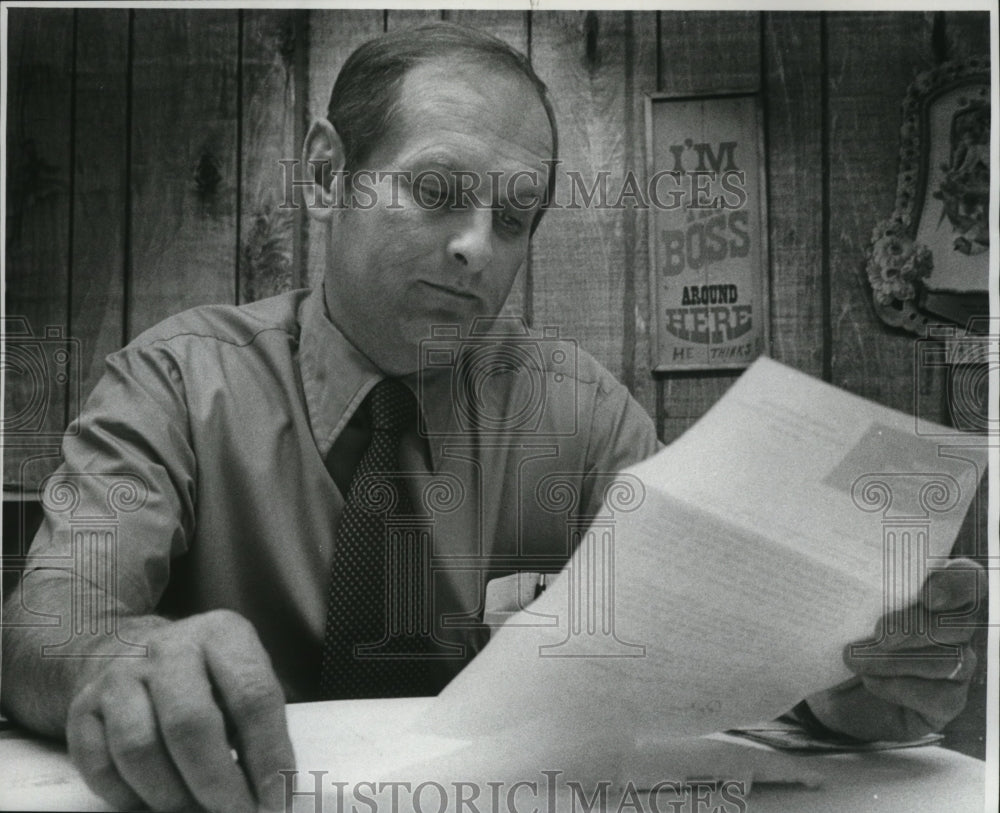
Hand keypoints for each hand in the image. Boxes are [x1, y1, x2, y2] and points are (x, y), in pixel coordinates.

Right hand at [66, 610, 294, 811]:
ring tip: (195, 808)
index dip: (268, 755)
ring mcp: (120, 675)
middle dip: (217, 782)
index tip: (276, 799)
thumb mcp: (241, 680)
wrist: (128, 651)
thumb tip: (272, 791)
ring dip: (171, 795)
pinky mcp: (82, 707)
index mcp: (222, 634)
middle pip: (190, 723)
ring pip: (139, 748)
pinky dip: (129, 796)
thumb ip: (259, 726)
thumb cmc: (204, 678)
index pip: (252, 697)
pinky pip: (101, 767)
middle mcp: (169, 647)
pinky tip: (153, 798)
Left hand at [805, 558, 986, 741]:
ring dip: (898, 660)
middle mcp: (952, 628)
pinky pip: (942, 697)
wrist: (829, 691)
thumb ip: (855, 589)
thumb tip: (846, 578)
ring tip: (855, 660)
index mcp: (932, 592)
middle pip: (960, 622)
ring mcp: (956, 666)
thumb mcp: (841, 609)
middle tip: (878, 632)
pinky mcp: (947, 701)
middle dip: (917, 626)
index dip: (955, 584)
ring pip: (951, 660)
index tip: (926, 596)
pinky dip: (901, 688)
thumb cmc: (839, 637)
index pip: (966, 579)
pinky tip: (870, 681)